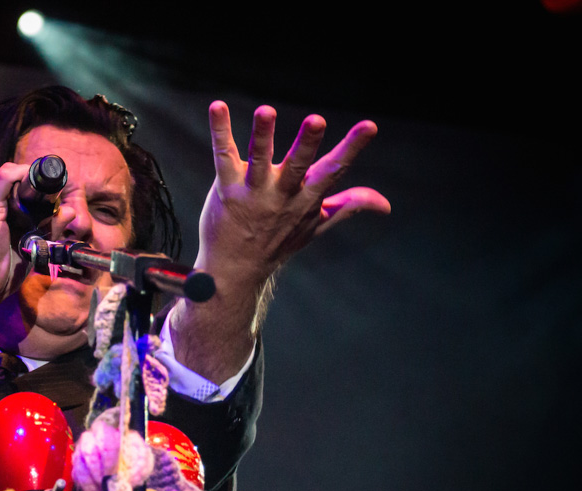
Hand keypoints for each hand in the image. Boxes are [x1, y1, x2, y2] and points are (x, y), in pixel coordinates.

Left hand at [197, 101, 390, 287]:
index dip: (352, 147)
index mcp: (306, 199)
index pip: (333, 170)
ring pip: (258, 159)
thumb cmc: (277, 243)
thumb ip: (348, 206)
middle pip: (297, 166)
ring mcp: (252, 192)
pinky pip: (223, 156)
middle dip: (306, 143)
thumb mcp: (316, 226)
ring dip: (263, 135)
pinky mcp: (226, 188)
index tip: (370, 125)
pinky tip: (218, 106)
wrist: (234, 270)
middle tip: (316, 119)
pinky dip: (221, 130)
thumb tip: (386, 204)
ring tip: (266, 111)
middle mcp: (281, 195)